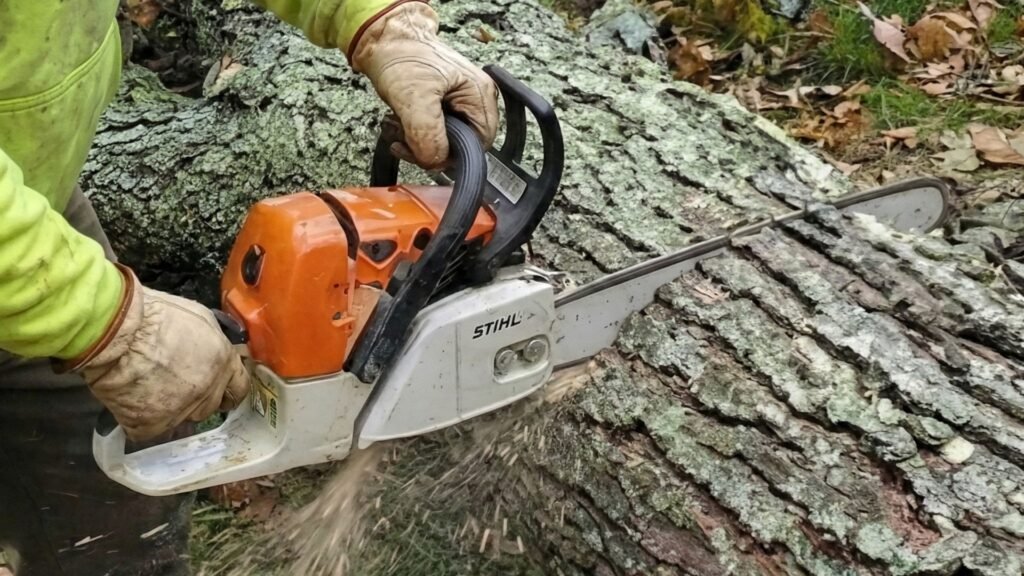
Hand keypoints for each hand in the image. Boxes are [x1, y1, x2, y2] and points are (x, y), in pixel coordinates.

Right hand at [67, 265, 249, 440]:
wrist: (115, 333)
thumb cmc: (153, 317)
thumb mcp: (199, 318)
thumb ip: (214, 343)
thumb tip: (216, 353)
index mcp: (223, 362)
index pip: (239, 388)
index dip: (229, 390)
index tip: (222, 392)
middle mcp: (208, 389)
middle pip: (210, 405)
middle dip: (196, 397)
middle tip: (172, 382)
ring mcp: (181, 410)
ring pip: (182, 418)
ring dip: (169, 408)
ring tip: (147, 387)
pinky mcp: (152, 425)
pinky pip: (151, 429)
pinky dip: (140, 419)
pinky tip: (131, 399)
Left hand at [351, 1, 498, 168]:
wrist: (383, 39)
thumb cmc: (402, 56)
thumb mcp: (414, 98)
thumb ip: (428, 136)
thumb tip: (435, 161)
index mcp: (479, 95)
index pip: (479, 144)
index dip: (453, 155)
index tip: (426, 154)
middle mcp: (475, 99)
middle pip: (462, 145)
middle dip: (431, 148)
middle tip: (407, 141)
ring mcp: (459, 101)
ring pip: (446, 141)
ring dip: (419, 143)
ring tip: (399, 128)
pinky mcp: (442, 105)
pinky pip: (434, 132)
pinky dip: (415, 134)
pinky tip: (400, 125)